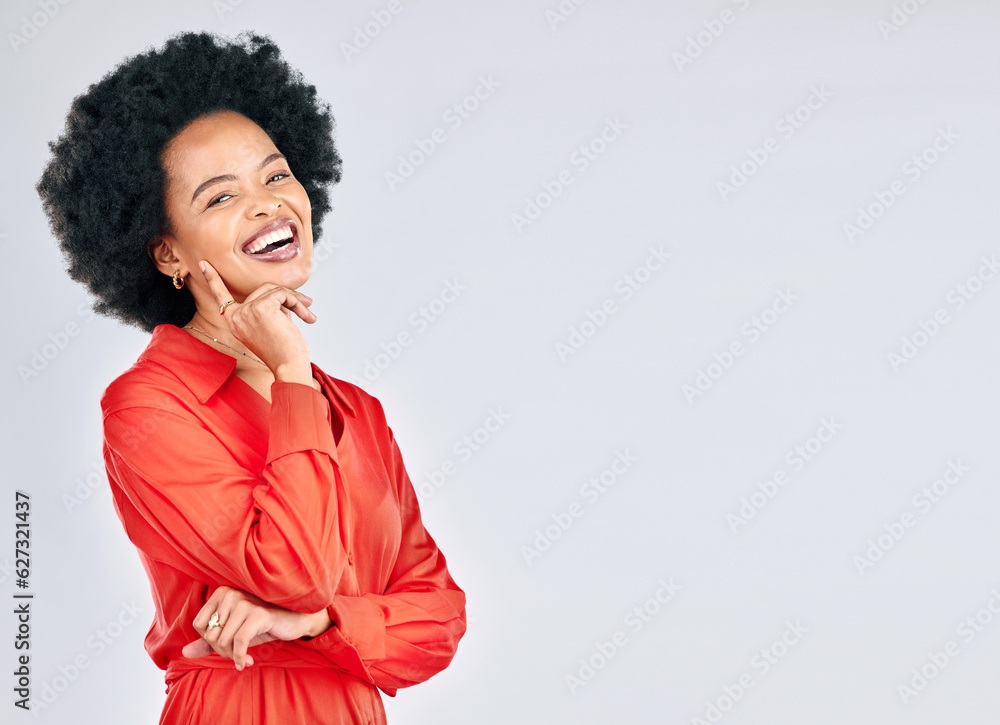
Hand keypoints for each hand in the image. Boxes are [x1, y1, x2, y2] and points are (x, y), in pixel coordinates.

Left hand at [181, 586, 332, 670]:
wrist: (294, 620)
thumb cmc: (262, 624)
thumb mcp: (234, 632)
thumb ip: (209, 641)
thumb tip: (184, 652)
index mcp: (222, 593)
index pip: (199, 625)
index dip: (210, 642)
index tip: (226, 647)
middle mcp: (231, 594)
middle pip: (211, 635)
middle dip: (223, 651)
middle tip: (237, 655)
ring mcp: (245, 603)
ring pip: (223, 641)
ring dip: (233, 656)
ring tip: (244, 657)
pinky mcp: (258, 614)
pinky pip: (239, 643)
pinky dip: (240, 657)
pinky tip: (247, 662)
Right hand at [198, 259, 315, 381]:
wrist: (289, 367)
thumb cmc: (283, 352)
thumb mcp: (269, 326)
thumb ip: (269, 307)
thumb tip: (283, 292)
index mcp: (234, 322)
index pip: (221, 297)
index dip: (213, 279)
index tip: (203, 263)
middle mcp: (236, 316)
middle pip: (262, 289)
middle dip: (287, 296)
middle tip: (308, 305)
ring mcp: (247, 311)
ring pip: (275, 290)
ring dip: (296, 301)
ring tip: (308, 316)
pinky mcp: (261, 307)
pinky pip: (282, 294)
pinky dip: (297, 302)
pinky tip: (306, 317)